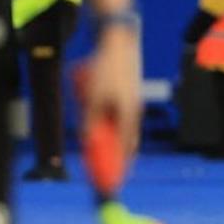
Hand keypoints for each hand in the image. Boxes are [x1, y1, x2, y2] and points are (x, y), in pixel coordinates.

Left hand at [84, 26, 141, 164]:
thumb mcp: (93, 98)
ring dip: (111, 136)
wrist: (118, 42)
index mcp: (128, 115)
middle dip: (115, 156)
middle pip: (125, 142)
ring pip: (122, 127)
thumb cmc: (106, 69)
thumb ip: (91, 122)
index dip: (118, 167)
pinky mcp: (129, 93)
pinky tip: (100, 116)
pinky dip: (110, 121)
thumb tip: (89, 141)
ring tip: (98, 140)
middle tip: (104, 169)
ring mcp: (133, 102)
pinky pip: (119, 114)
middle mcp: (134, 111)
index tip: (112, 182)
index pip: (124, 150)